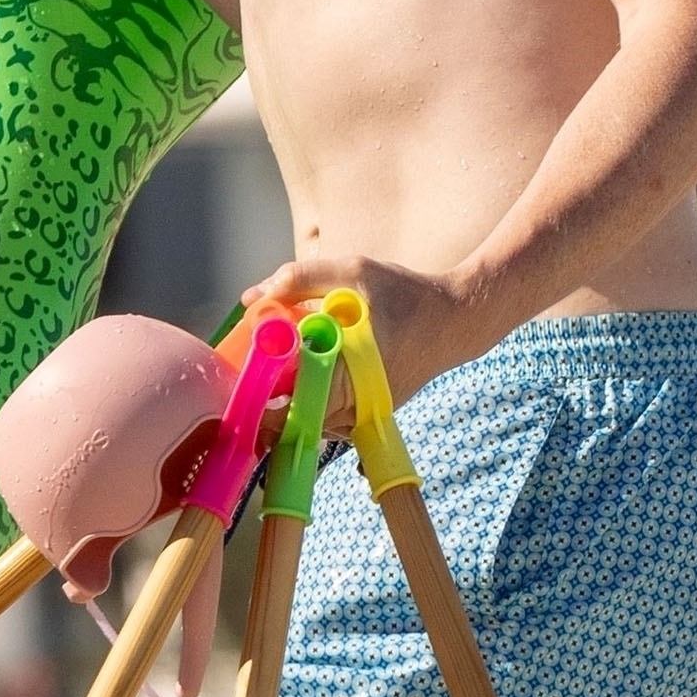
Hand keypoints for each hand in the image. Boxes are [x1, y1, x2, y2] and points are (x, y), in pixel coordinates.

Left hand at [242, 253, 481, 421]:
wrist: (455, 322)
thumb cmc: (404, 293)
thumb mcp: (352, 271)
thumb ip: (300, 278)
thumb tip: (251, 298)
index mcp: (353, 366)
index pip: (298, 398)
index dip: (264, 398)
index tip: (241, 385)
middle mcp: (361, 399)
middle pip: (300, 420)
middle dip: (269, 407)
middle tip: (247, 385)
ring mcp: (368, 412)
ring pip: (315, 425)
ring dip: (290, 408)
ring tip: (268, 384)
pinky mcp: (372, 415)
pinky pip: (332, 421)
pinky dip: (313, 407)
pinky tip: (300, 385)